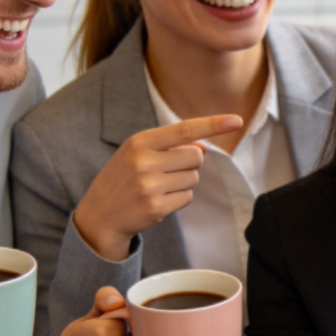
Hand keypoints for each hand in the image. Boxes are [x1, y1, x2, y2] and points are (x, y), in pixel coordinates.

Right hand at [73, 114, 243, 260]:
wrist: (99, 214)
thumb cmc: (125, 177)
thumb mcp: (140, 153)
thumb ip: (171, 146)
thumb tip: (203, 145)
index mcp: (140, 142)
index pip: (185, 129)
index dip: (213, 124)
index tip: (236, 120)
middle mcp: (144, 162)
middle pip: (196, 156)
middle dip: (190, 163)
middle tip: (167, 171)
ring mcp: (150, 186)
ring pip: (194, 178)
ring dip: (183, 182)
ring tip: (158, 186)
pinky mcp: (156, 208)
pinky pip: (188, 198)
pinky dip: (179, 199)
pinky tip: (159, 200)